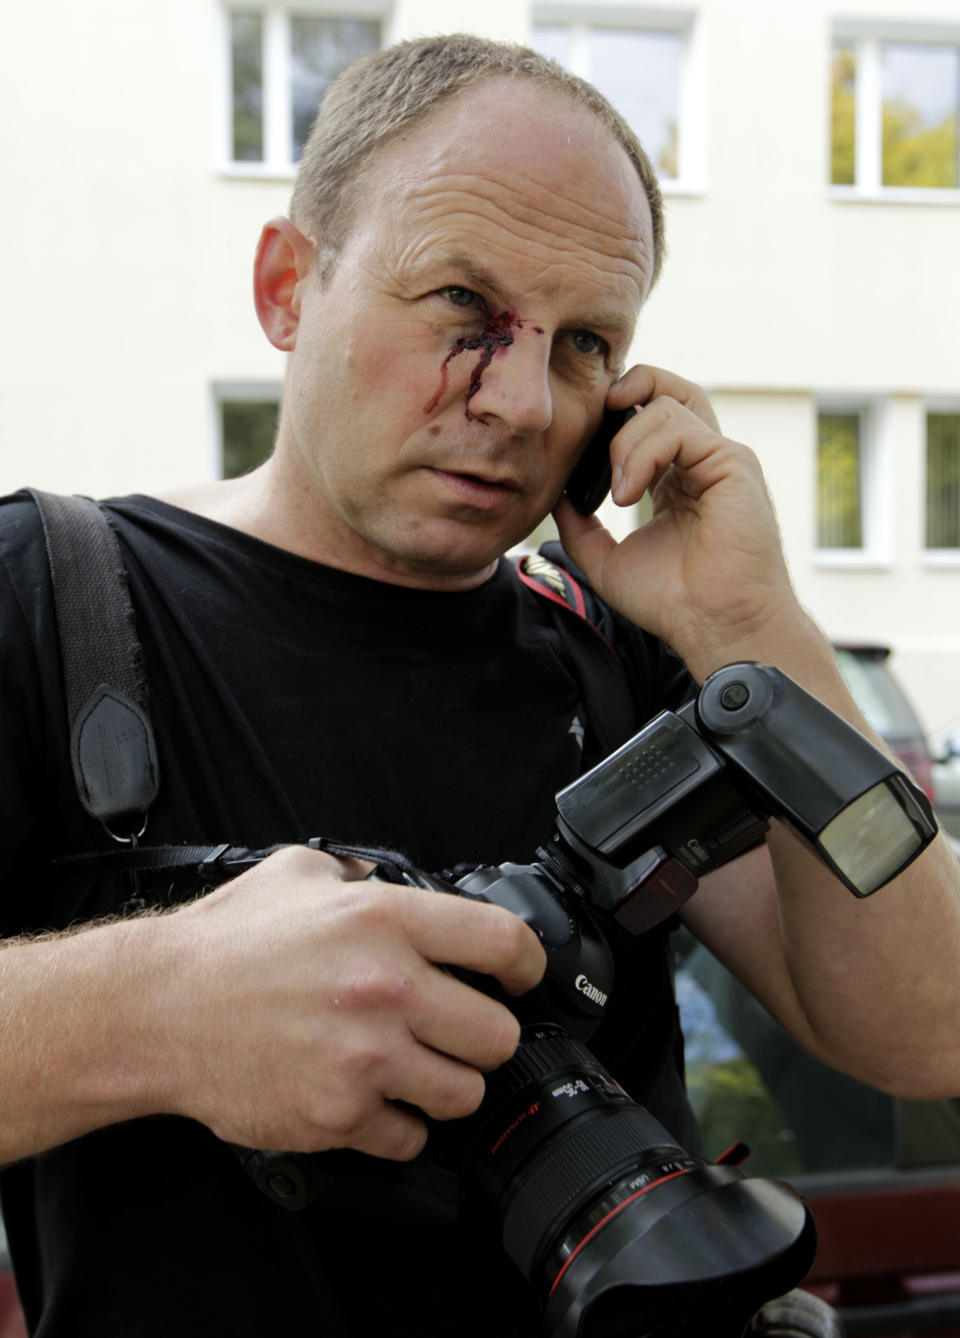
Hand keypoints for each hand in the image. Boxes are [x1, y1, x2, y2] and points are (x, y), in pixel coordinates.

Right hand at [154, 846, 545, 1159]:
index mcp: (385, 921)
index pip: (504, 943)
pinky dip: (397, 1125)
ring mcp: (366, 1059)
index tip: (520, 977)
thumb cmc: (223, 943)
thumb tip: (400, 882)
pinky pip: (408, 1137)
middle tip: (455, 1030)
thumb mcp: (298, 873)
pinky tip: (371, 1098)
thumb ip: (362, 876)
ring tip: (413, 1067)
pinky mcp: (339, 1116)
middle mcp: (386, 988)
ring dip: (445, 1083)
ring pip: (464, 1093)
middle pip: (497, 1033)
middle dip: (482, 1034)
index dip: (527, 964)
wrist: (156, 1010)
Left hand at [554, 365, 800, 680]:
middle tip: (596, 418)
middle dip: (629, 387)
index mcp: (677, 479)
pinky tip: (629, 495)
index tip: (583, 438)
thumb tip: (556, 497)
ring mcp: (721, 459)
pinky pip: (680, 429)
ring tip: (617, 494)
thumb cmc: (673, 602)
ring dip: (626, 444)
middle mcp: (702, 462)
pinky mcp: (733, 463)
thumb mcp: (608, 561)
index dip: (616, 413)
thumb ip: (581, 527)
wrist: (713, 624)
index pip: (650, 417)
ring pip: (667, 406)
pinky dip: (643, 454)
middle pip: (670, 390)